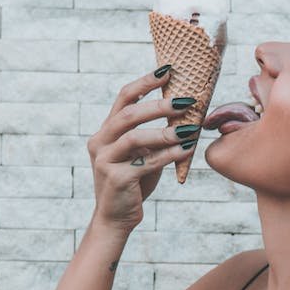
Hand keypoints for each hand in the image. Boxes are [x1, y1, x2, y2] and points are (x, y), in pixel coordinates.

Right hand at [87, 66, 200, 232]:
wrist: (116, 218)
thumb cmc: (133, 183)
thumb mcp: (141, 154)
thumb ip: (153, 135)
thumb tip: (182, 112)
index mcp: (105, 131)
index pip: (123, 98)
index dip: (145, 82)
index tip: (167, 70)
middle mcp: (100, 142)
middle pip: (128, 114)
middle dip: (158, 105)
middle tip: (186, 100)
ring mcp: (105, 160)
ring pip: (135, 137)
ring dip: (165, 132)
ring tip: (190, 130)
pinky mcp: (117, 179)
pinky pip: (146, 162)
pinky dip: (169, 155)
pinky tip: (187, 150)